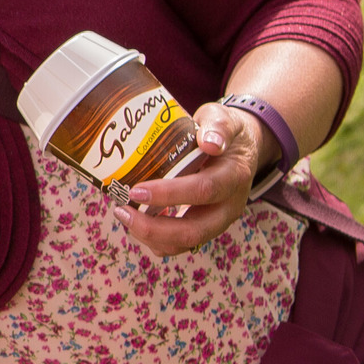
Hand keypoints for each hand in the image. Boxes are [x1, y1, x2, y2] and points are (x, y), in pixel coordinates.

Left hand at [117, 102, 262, 256]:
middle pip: (194, 231)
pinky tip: (136, 221)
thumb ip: (218, 125)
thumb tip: (209, 142)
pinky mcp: (206, 227)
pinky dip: (156, 240)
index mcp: (234, 176)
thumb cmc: (227, 133)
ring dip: (150, 236)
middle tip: (121, 210)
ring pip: (185, 243)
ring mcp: (218, 221)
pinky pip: (181, 244)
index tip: (136, 189)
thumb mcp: (225, 118)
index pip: (203, 191)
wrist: (242, 149)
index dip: (169, 194)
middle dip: (153, 227)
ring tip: (123, 215)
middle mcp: (229, 206)